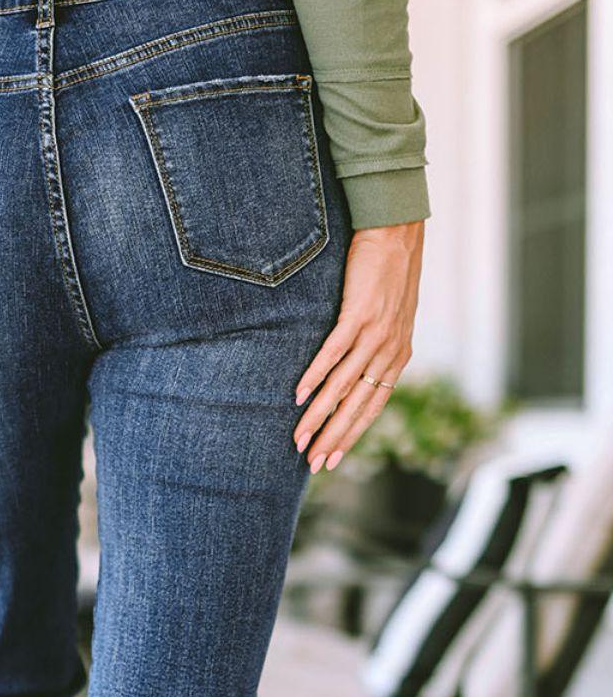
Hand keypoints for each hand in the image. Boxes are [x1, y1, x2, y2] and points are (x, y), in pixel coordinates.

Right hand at [292, 221, 423, 472]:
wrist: (397, 232)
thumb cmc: (388, 273)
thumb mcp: (389, 317)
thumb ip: (375, 348)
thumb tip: (352, 373)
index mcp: (398, 357)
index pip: (373, 408)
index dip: (351, 436)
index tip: (331, 459)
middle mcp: (389, 351)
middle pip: (357, 406)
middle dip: (334, 438)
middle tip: (313, 464)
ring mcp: (375, 334)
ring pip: (343, 386)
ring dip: (319, 416)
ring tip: (299, 438)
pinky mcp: (359, 314)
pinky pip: (334, 353)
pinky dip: (316, 376)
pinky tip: (299, 396)